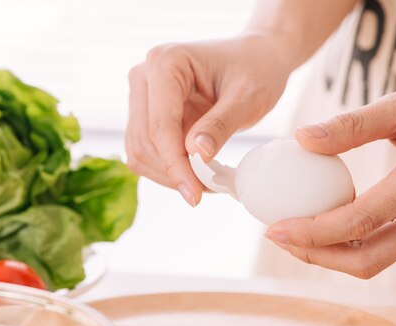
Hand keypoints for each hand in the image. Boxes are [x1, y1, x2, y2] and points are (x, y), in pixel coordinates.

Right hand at [126, 35, 291, 205]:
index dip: (176, 164)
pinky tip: (196, 174)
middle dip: (173, 172)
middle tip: (208, 190)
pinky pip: (146, 153)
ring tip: (206, 182)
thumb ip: (220, 125)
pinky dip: (169, 169)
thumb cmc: (255, 70)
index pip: (160, 125)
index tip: (195, 195)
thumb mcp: (247, 97)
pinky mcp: (146, 115)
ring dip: (169, 174)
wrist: (255, 60)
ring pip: (139, 152)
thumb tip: (195, 154)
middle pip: (144, 141)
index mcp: (166, 62)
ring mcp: (141, 97)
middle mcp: (144, 77)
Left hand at [266, 62, 395, 278]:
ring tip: (295, 234)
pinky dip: (353, 244)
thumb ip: (351, 124)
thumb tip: (301, 138)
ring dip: (333, 255)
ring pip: (380, 259)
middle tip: (279, 238)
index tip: (276, 230)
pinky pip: (390, 245)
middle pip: (370, 260)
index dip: (313, 233)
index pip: (361, 221)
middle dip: (318, 256)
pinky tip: (325, 226)